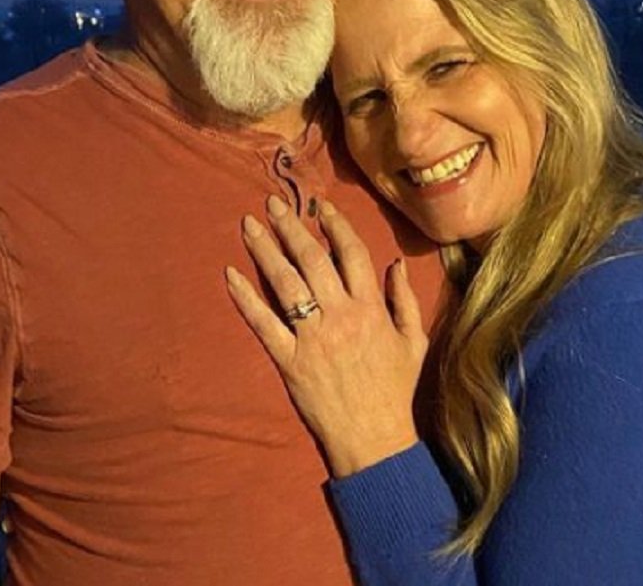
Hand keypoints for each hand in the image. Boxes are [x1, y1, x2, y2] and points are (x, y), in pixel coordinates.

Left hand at [225, 196, 427, 476]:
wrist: (375, 439)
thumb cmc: (396, 390)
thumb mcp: (412, 341)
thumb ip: (404, 300)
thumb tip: (395, 264)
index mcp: (370, 308)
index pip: (350, 254)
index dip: (334, 227)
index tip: (319, 208)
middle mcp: (340, 316)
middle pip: (311, 260)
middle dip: (290, 227)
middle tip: (271, 203)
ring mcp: (312, 338)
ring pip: (284, 284)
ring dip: (264, 250)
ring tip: (248, 224)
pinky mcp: (289, 361)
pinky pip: (263, 324)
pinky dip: (245, 298)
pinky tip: (230, 275)